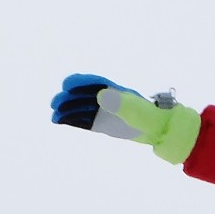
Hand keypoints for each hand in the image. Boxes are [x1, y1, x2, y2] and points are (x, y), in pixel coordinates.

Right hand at [50, 74, 201, 164]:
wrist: (161, 131)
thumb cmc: (151, 118)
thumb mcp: (137, 111)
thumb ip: (121, 103)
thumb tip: (101, 96)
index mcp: (116, 90)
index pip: (95, 83)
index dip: (80, 83)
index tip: (67, 86)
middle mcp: (108, 98)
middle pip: (84, 95)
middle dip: (69, 98)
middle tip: (55, 104)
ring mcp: (104, 111)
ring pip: (81, 108)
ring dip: (67, 111)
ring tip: (53, 117)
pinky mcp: (103, 123)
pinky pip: (84, 120)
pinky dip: (72, 120)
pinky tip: (60, 121)